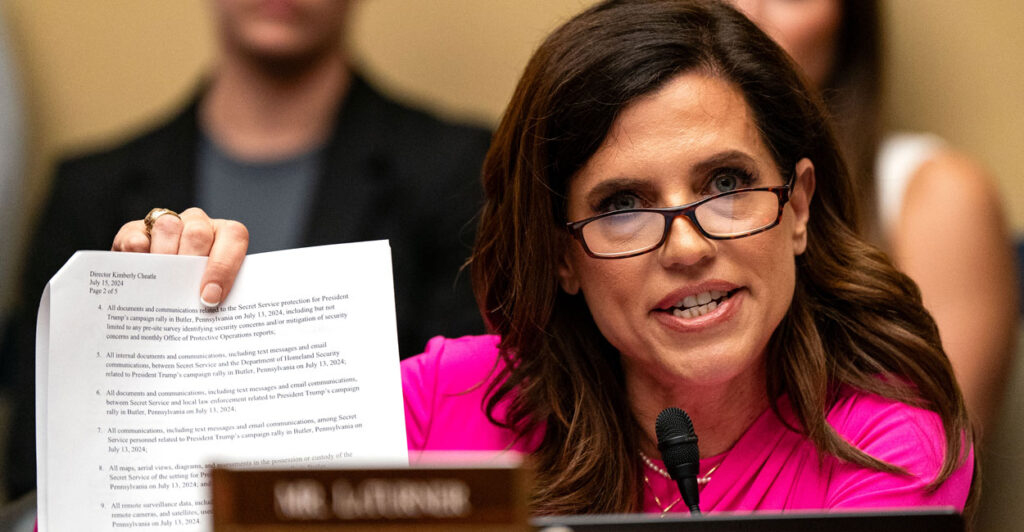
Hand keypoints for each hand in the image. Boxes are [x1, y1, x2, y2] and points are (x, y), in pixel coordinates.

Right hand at [111, 207, 248, 306]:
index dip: (224, 266)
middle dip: (192, 263)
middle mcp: (198, 224)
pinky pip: (136, 237)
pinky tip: (139, 274)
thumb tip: (213, 311)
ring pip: (168, 227)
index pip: (234, 237)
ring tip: (161, 285)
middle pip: (198, 232)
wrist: (155, 293)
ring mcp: (167, 224)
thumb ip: (217, 294)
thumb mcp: (210, 290)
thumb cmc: (193, 292)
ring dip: (165, 257)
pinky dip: (137, 254)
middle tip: (184, 292)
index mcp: (224, 235)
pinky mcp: (134, 231)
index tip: (210, 297)